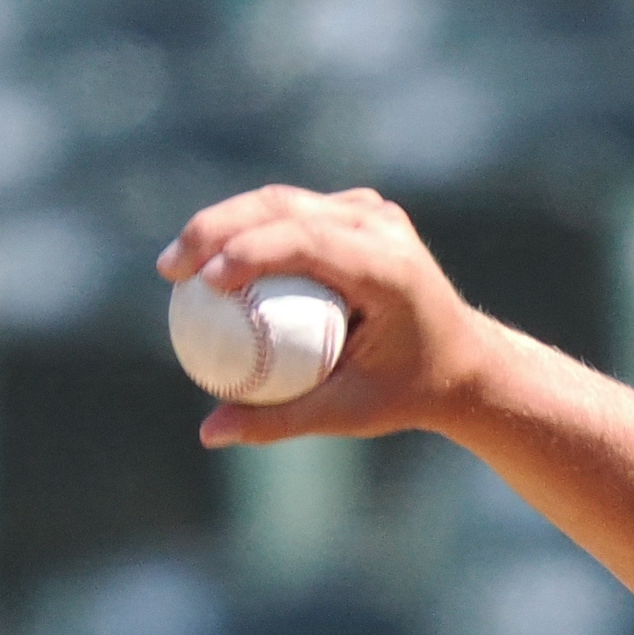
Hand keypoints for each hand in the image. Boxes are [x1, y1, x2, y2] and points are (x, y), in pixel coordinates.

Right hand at [155, 185, 507, 448]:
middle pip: (284, 207)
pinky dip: (249, 229)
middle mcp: (383, 228)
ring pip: (282, 201)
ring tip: (177, 264)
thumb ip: (280, 421)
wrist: (465, 361)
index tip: (200, 281)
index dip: (248, 250)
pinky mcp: (360, 213)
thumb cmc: (409, 392)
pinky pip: (294, 212)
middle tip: (168, 271)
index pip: (307, 241)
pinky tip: (210, 260)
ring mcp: (373, 213)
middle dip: (215, 229)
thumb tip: (209, 433)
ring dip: (223, 223)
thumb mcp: (349, 414)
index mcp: (389, 268)